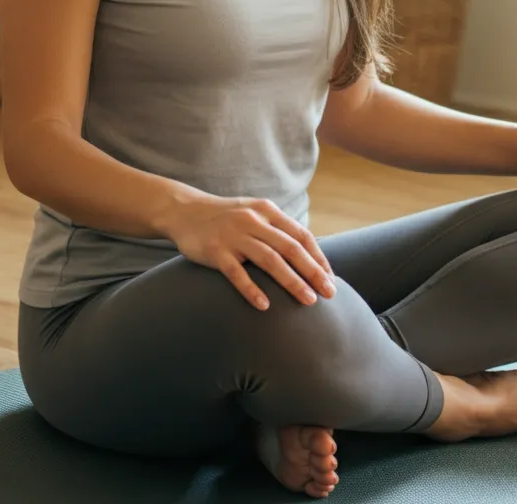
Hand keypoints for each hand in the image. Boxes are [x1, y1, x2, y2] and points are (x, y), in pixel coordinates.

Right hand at [166, 191, 337, 309]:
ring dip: (292, 281)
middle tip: (329, 293)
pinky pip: (237, 273)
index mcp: (267, 211)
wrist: (185, 211)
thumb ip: (277, 229)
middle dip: (313, 272)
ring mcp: (234, 236)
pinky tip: (265, 305)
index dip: (318, 257)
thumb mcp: (254, 213)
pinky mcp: (216, 251)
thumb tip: (307, 254)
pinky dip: (252, 289)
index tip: (330, 278)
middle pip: (291, 248)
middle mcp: (254, 221)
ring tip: (308, 301)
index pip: (301, 235)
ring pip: (270, 260)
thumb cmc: (226, 217)